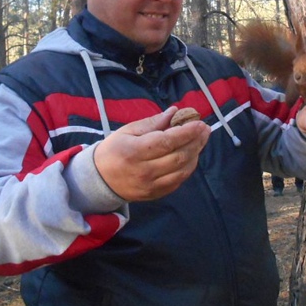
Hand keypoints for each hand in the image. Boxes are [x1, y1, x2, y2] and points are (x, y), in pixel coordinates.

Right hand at [93, 107, 209, 201]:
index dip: (187, 132)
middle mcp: (144, 171)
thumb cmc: (113, 150)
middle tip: (205, 129)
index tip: (199, 122)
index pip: (167, 142)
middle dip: (196, 141)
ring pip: (182, 170)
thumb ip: (153, 122)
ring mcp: (151, 185)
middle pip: (179, 156)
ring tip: (201, 140)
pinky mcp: (155, 194)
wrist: (99, 180)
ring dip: (196, 154)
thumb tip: (175, 112)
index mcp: (135, 152)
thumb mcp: (128, 131)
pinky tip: (192, 155)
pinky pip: (178, 181)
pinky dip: (188, 167)